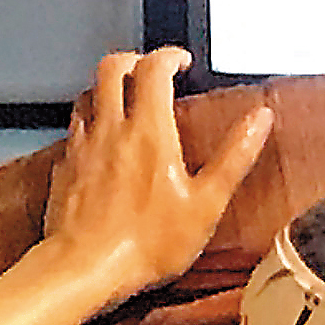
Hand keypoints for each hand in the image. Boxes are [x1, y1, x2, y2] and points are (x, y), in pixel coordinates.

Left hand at [36, 47, 272, 307]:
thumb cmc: (147, 243)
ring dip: (107, 88)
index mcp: (149, 131)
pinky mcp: (63, 166)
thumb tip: (261, 119)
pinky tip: (101, 140)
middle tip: (150, 70)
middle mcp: (110, 129)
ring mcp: (81, 145)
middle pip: (111, 67)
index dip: (168, 56)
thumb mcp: (206, 203)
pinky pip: (73, 127)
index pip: (153, 69)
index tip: (180, 61)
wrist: (85, 267)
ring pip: (88, 94)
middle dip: (132, 59)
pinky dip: (89, 120)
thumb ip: (234, 156)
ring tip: (126, 100)